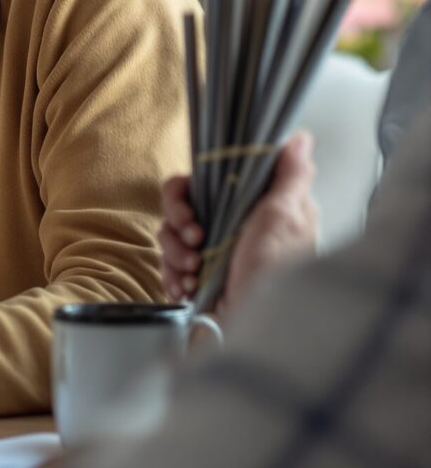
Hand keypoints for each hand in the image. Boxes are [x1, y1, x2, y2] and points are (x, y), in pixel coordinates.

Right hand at [159, 132, 318, 316]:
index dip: (187, 193)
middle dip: (178, 228)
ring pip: (169, 238)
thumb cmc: (275, 273)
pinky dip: (173, 276)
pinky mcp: (198, 279)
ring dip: (175, 256)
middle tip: (194, 242)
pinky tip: (186, 288)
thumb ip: (290, 176)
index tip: (191, 211)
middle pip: (179, 210)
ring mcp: (213, 255)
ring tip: (193, 274)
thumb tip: (299, 138)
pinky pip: (168, 267)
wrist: (255, 329)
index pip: (203, 182)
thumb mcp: (287, 218)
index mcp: (253, 210)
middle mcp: (231, 229)